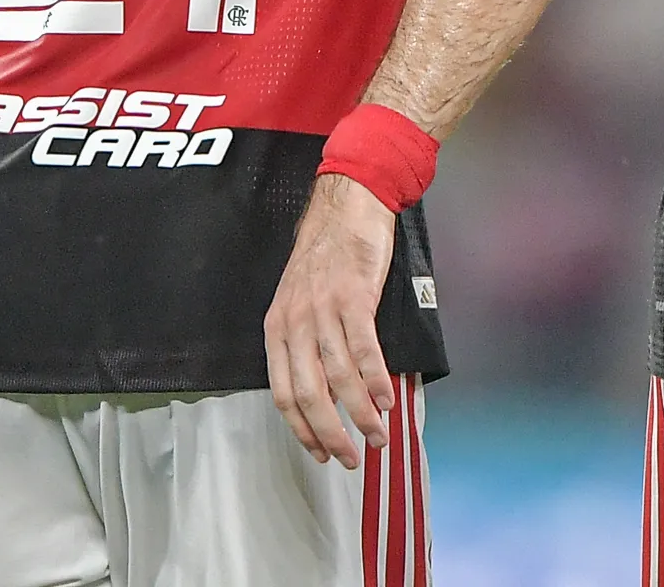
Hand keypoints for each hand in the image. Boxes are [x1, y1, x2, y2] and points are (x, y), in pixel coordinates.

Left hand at [264, 173, 400, 465]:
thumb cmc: (327, 255)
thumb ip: (306, 343)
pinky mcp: (353, 298)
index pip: (282, 395)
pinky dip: (374, 379)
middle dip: (330, 433)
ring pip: (338, 377)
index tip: (321, 453)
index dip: (302, 430)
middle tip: (350, 458)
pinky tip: (386, 398)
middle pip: (308, 394)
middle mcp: (294, 324)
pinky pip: (363, 349)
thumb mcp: (301, 301)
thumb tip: (326, 391)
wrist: (346, 207)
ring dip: (360, 413)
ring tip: (377, 434)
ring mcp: (322, 311)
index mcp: (277, 329)